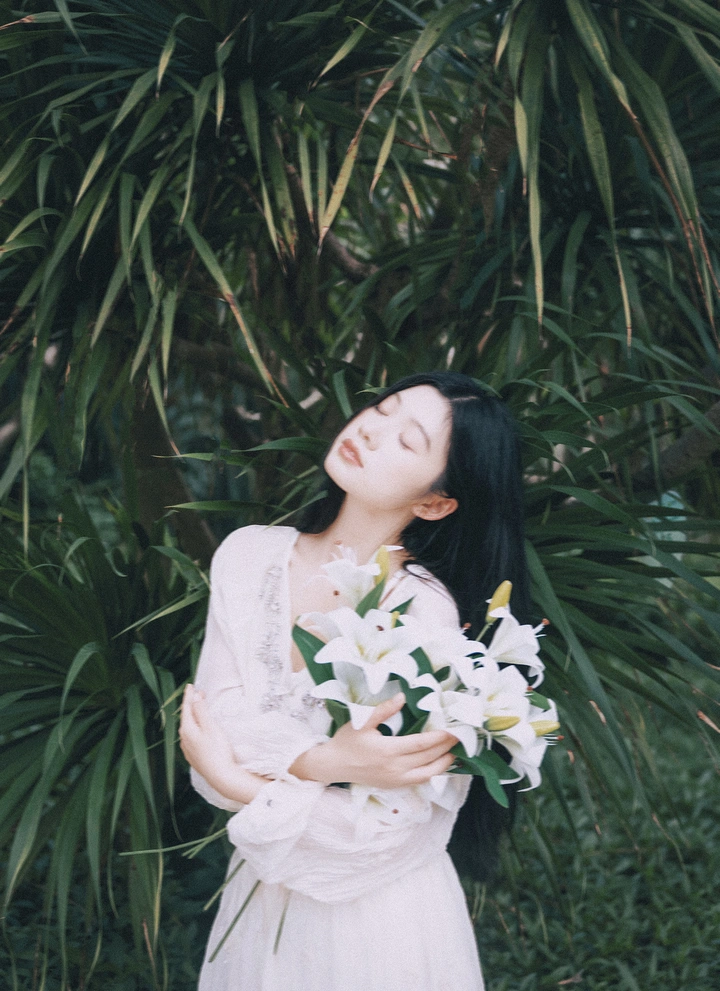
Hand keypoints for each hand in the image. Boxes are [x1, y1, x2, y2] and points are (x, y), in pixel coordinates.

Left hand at [180, 684, 266, 804]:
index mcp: (187, 729)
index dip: (189, 695)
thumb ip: (202, 711)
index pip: (187, 707)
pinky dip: (194, 728)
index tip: (190, 685)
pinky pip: (190, 737)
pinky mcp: (193, 756)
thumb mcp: (211, 727)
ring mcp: (187, 749)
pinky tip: (197, 730)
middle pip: (186, 717)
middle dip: (190, 705)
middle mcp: (184, 739)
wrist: (220, 776)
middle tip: (195, 694)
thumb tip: (196, 697)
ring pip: (187, 728)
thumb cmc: (217, 750)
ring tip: (196, 710)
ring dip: (192, 717)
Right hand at [289, 693, 456, 788]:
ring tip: (455, 752)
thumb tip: (402, 697)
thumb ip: (383, 710)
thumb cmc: (346, 741)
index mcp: (388, 751)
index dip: (439, 737)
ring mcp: (395, 779)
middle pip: (428, 758)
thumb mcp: (362, 722)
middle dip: (446, 747)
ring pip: (427, 774)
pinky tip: (439, 764)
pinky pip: (419, 780)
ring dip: (443, 763)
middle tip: (460, 737)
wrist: (333, 766)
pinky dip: (432, 773)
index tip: (453, 729)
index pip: (421, 744)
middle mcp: (395, 768)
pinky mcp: (394, 786)